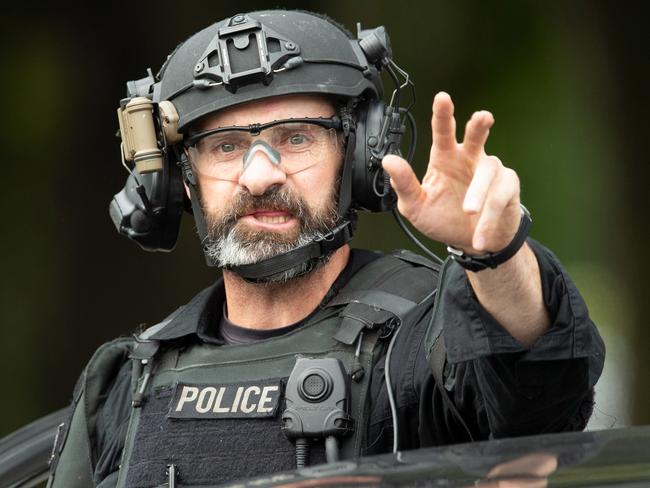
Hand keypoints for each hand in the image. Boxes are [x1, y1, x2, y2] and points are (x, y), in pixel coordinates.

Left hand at [382, 92, 520, 254]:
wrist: (470, 243)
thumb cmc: (443, 218)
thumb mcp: (415, 206)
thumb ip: (404, 184)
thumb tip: (389, 161)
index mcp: (444, 158)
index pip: (442, 132)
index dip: (443, 114)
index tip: (442, 98)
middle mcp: (468, 159)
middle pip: (476, 136)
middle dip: (479, 125)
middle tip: (483, 117)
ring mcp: (490, 171)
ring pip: (487, 172)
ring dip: (478, 194)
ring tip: (468, 213)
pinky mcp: (508, 187)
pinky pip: (499, 198)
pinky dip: (489, 219)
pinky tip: (479, 235)